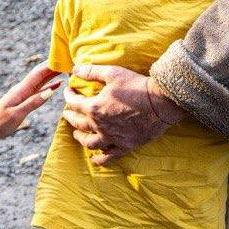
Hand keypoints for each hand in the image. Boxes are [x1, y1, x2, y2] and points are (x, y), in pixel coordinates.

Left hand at [0, 62, 60, 143]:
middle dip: (54, 65)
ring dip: (53, 74)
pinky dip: (49, 87)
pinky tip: (57, 85)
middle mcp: (22, 89)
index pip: (38, 73)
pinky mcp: (23, 101)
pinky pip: (39, 91)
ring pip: (41, 81)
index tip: (64, 57)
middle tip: (70, 59)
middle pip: (40, 73)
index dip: (51, 64)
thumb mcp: (16, 115)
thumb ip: (32, 103)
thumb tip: (50, 92)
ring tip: (67, 68)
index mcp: (20, 90)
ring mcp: (23, 94)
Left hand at [61, 64, 183, 164]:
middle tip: (67, 113)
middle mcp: (100, 125)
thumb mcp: (112, 73)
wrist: (160, 103)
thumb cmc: (136, 86)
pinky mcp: (125, 146)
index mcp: (95, 108)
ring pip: (90, 143)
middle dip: (70, 117)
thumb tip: (75, 70)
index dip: (68, 96)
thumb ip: (91, 72)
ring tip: (77, 134)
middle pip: (78, 124)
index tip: (69, 91)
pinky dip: (99, 159)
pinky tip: (95, 159)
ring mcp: (112, 138)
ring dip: (80, 138)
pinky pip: (108, 157)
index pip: (74, 103)